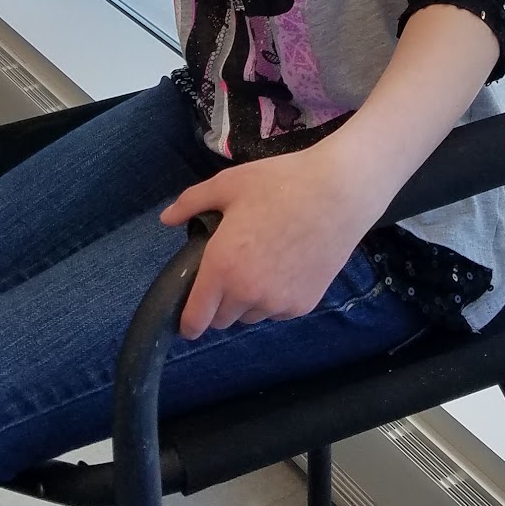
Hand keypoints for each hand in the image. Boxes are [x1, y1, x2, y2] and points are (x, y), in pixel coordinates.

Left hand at [161, 147, 379, 338]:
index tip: (188, 316)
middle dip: (218, 303)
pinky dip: (274, 298)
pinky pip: (277, 311)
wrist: (339, 192)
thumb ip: (191, 203)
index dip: (188, 322)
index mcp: (222, 268)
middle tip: (228, 270)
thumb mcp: (228, 184)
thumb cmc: (279, 183)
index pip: (196, 319)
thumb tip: (166, 218)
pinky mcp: (303, 305)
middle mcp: (248, 294)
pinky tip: (284, 266)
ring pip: (250, 316)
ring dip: (246, 302)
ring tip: (259, 264)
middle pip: (222, 320)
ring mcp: (278, 303)